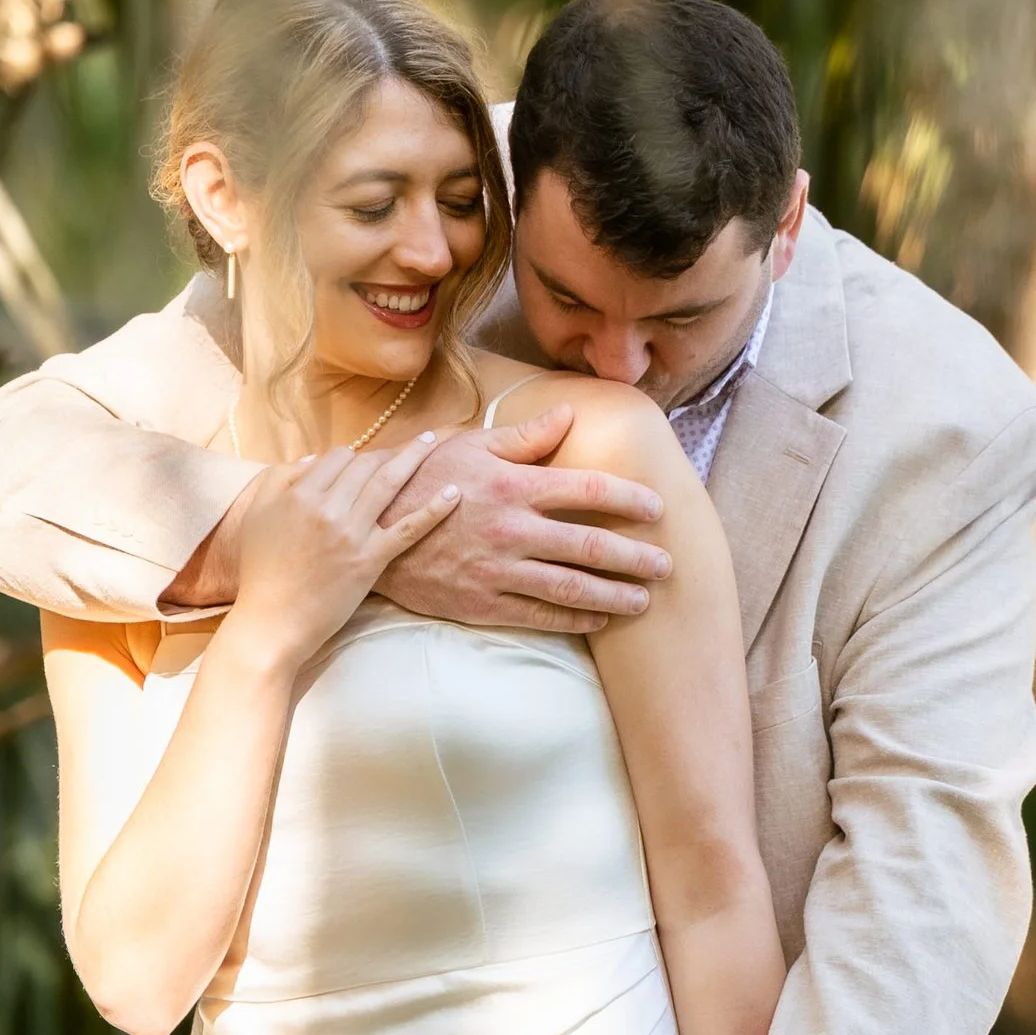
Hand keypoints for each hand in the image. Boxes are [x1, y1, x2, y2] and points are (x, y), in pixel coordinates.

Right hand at [226, 440, 459, 667]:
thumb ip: (280, 479)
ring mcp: (351, 533)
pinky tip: (454, 492)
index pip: (337, 457)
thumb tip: (314, 459)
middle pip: (366, 465)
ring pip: (388, 484)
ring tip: (433, 442)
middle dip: (389, 450)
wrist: (272, 621)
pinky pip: (408, 528)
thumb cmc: (260, 570)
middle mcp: (327, 507)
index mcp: (299, 494)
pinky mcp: (370, 560)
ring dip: (414, 458)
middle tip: (412, 443)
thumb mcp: (257, 514)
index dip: (354, 455)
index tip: (367, 459)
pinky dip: (433, 509)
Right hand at [372, 405, 670, 631]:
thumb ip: (526, 436)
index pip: (587, 488)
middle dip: (635, 557)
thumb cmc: (424, 478)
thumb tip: (570, 414)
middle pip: (589, 545)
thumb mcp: (471, 445)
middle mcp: (512, 528)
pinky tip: (598, 620)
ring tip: (644, 601)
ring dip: (614, 596)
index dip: (629, 498)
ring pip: (570, 587)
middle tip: (666, 564)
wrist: (369, 528)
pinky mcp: (481, 602)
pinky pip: (538, 615)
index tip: (657, 509)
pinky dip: (573, 620)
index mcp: (513, 484)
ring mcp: (497, 569)